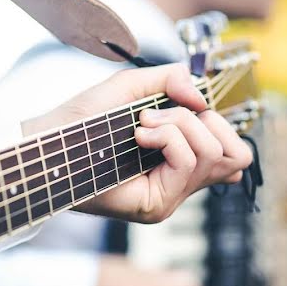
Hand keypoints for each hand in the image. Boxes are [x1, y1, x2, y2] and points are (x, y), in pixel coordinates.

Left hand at [23, 65, 252, 222]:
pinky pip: (188, 161)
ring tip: (142, 124)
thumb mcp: (133, 87)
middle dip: (208, 122)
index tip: (187, 108)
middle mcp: (180, 182)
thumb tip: (203, 98)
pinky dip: (168, 136)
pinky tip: (138, 135)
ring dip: (180, 124)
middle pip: (237, 156)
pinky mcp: (157, 205)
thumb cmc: (83, 119)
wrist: (50, 140)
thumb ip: (172, 80)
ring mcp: (171, 197)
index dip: (223, 126)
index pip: (235, 155)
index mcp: (180, 159)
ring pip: (213, 153)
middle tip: (162, 116)